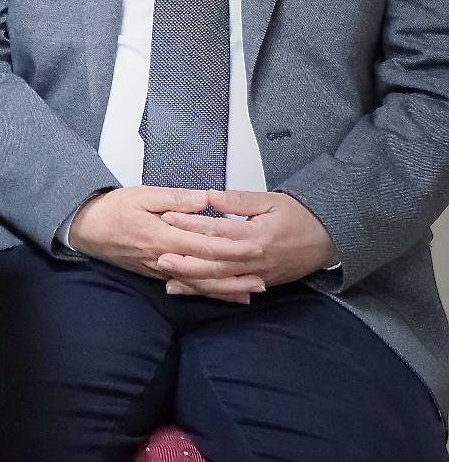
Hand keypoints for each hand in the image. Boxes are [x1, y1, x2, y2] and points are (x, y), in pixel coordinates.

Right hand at [67, 186, 265, 301]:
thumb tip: (205, 199)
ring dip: (226, 288)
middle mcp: (163, 258)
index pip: (204, 245)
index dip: (232, 248)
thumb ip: (176, 199)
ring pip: (197, 283)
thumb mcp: (142, 195)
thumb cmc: (112, 208)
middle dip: (236, 274)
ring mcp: (159, 270)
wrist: (85, 229)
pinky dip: (207, 291)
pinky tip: (225, 295)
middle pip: (205, 270)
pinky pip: (186, 286)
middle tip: (264, 276)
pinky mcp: (156, 275)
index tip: (256, 247)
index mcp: (162, 235)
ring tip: (251, 290)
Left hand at [155, 190, 337, 294]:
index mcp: (256, 234)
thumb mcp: (270, 200)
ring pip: (219, 281)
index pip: (217, 230)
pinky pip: (230, 290)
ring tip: (166, 275)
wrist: (329, 239)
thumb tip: (208, 196)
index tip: (167, 217)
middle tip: (158, 254)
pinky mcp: (260, 283)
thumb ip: (238, 199)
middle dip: (185, 259)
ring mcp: (257, 274)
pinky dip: (208, 291)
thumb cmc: (299, 217)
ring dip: (192, 279)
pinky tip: (187, 290)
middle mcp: (254, 258)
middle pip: (214, 261)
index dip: (190, 224)